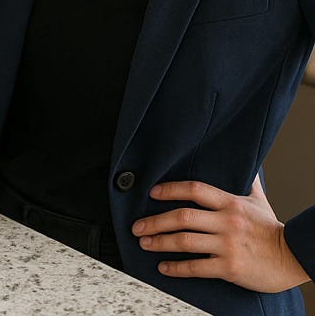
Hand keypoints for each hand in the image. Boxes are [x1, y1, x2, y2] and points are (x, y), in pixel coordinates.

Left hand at [131, 176, 309, 291]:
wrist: (295, 258)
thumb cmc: (273, 230)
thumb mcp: (258, 201)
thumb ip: (247, 182)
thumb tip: (245, 164)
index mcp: (230, 203)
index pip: (194, 189)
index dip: (170, 189)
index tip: (152, 193)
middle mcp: (226, 222)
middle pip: (182, 217)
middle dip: (155, 221)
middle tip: (137, 226)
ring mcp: (227, 245)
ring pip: (184, 241)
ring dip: (159, 242)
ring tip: (144, 243)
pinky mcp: (230, 268)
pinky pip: (196, 267)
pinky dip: (176, 268)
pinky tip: (163, 267)